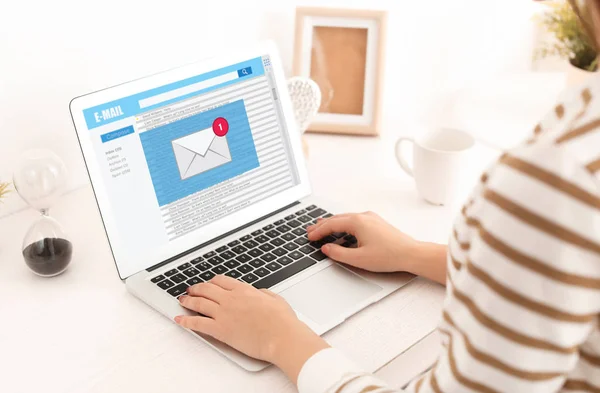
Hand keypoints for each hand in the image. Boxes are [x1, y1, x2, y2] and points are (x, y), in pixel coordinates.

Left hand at [175, 276, 328, 381]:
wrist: (281, 336)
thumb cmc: (282, 321)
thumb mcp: (275, 299)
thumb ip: (263, 293)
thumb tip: (259, 292)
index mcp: (244, 290)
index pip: (221, 281)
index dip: (211, 282)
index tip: (208, 284)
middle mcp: (231, 299)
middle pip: (206, 289)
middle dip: (196, 288)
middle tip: (190, 290)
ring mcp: (224, 313)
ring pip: (199, 303)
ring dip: (188, 301)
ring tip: (182, 301)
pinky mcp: (220, 330)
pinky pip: (197, 323)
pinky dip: (186, 321)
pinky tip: (179, 320)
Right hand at [307, 211, 420, 272]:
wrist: (411, 254)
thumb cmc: (389, 256)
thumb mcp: (358, 259)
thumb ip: (339, 253)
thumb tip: (326, 249)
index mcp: (357, 222)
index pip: (332, 224)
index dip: (318, 231)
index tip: (309, 236)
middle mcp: (364, 216)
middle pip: (337, 219)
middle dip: (323, 225)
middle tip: (310, 230)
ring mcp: (371, 218)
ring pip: (346, 218)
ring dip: (333, 223)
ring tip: (322, 227)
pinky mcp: (377, 223)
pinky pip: (355, 220)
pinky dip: (343, 224)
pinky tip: (342, 230)